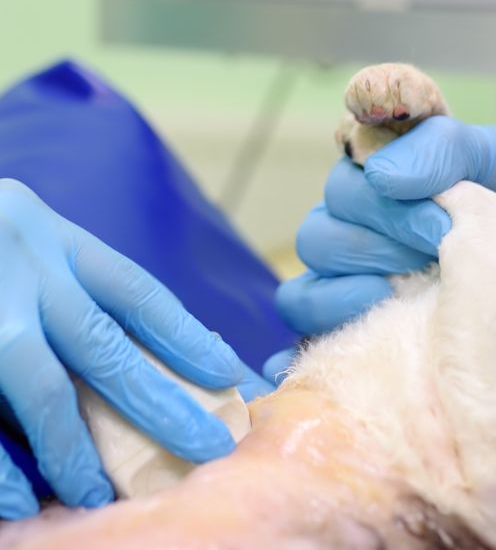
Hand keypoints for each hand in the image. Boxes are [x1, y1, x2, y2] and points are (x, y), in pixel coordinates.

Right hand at [0, 179, 256, 518]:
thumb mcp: (35, 238)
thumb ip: (78, 286)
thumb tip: (154, 356)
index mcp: (59, 241)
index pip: (137, 293)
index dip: (186, 338)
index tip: (229, 376)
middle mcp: (27, 270)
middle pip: (104, 346)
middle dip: (160, 404)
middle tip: (206, 448)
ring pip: (42, 386)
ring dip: (74, 448)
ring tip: (99, 492)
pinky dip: (0, 465)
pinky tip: (23, 501)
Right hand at [265, 118, 495, 379]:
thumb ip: (447, 151)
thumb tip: (382, 174)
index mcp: (400, 144)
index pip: (368, 102)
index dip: (374, 100)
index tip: (391, 116)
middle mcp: (361, 192)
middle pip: (341, 190)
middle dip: (393, 213)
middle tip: (441, 232)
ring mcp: (342, 250)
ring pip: (317, 240)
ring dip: (370, 255)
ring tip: (420, 272)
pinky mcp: (332, 308)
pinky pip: (303, 300)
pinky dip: (334, 303)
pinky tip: (380, 304)